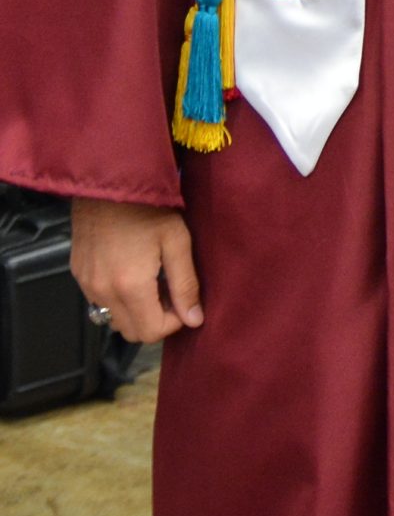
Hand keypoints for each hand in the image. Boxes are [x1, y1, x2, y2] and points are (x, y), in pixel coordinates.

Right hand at [70, 198, 202, 342]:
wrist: (109, 183)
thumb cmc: (149, 208)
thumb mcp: (177, 242)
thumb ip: (185, 285)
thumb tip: (194, 320)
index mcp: (128, 286)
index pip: (149, 332)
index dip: (173, 322)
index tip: (185, 301)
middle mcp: (101, 292)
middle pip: (130, 332)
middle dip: (156, 320)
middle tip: (172, 292)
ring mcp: (86, 284)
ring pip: (114, 319)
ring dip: (137, 311)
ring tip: (154, 282)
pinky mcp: (78, 274)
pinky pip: (100, 302)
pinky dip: (120, 299)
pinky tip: (134, 274)